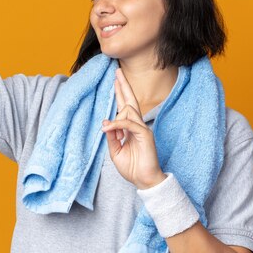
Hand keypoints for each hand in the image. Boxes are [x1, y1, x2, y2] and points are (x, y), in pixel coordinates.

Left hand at [101, 68, 166, 189]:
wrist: (144, 180)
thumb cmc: (132, 167)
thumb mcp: (116, 151)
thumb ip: (112, 137)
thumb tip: (106, 123)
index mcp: (130, 128)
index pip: (124, 107)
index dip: (119, 94)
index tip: (114, 81)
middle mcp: (137, 125)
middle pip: (130, 101)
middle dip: (123, 86)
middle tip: (117, 72)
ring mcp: (142, 129)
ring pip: (129, 111)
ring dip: (116, 116)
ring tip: (107, 126)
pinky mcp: (145, 134)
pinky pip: (129, 124)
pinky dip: (118, 124)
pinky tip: (108, 127)